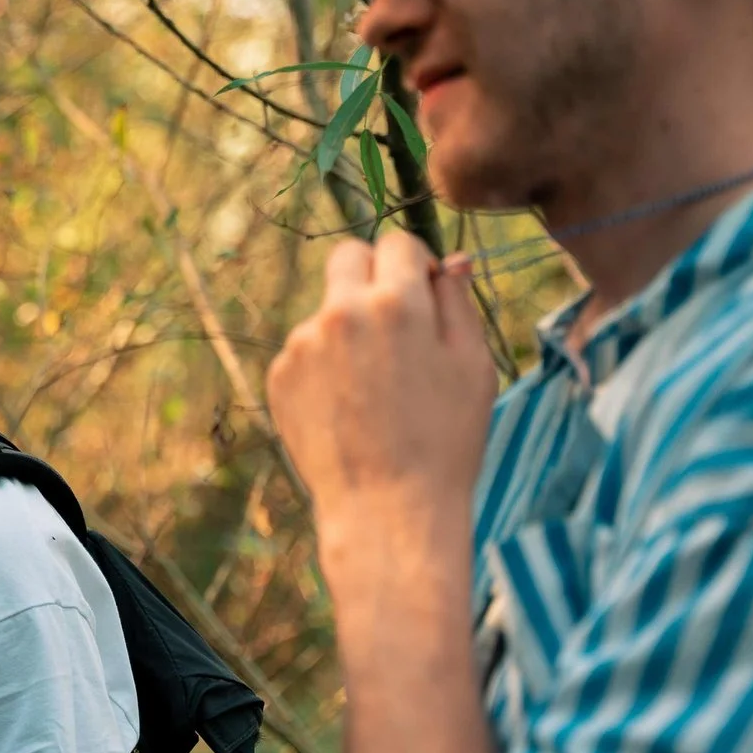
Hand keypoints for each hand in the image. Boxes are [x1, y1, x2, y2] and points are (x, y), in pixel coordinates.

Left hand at [268, 232, 496, 617]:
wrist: (386, 510)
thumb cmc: (444, 441)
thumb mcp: (473, 367)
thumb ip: (458, 304)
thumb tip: (452, 261)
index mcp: (396, 302)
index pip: (396, 243)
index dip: (415, 264)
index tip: (424, 291)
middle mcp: (340, 311)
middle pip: (347, 256)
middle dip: (372, 274)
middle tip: (395, 320)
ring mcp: (303, 343)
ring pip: (327, 310)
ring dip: (349, 329)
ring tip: (376, 390)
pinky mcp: (280, 374)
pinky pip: (306, 351)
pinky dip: (325, 367)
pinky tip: (349, 410)